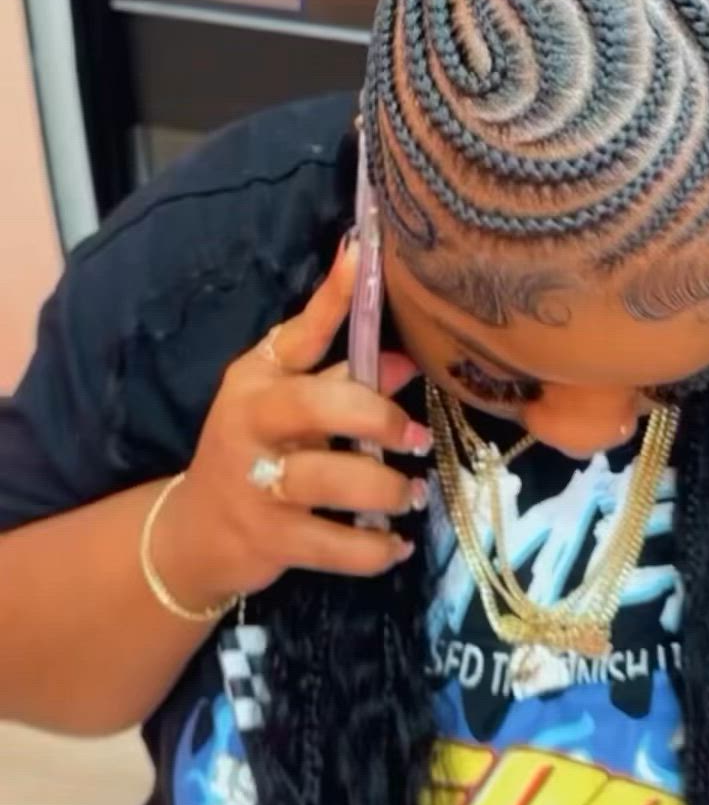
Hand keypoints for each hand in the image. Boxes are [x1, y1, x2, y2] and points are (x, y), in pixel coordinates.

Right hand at [153, 239, 428, 606]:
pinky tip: (396, 545)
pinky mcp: (271, 541)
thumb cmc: (254, 451)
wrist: (196, 532)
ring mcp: (258, 485)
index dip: (335, 295)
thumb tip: (405, 356)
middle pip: (319, 406)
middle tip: (416, 438)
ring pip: (333, 481)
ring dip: (388, 490)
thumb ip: (342, 377)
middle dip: (379, 418)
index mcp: (259, 382)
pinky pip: (337, 546)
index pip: (300, 330)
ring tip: (411, 494)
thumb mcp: (285, 403)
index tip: (365, 253)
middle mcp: (252, 424)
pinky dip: (377, 551)